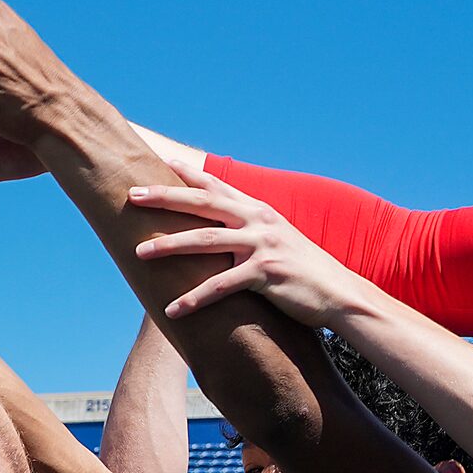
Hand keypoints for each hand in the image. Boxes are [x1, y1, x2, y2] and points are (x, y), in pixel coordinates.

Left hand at [126, 167, 364, 324]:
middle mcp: (259, 221)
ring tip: (138, 253)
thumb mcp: (277, 243)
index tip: (159, 163)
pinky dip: (194, 298)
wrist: (341, 294)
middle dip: (164, 198)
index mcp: (258, 211)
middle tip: (132, 195)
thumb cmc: (304, 272)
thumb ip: (250, 234)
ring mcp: (262, 245)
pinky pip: (221, 286)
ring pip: (205, 241)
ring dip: (169, 246)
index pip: (216, 187)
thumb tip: (221, 236)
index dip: (187, 174)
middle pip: (203, 203)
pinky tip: (173, 310)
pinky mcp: (265, 273)